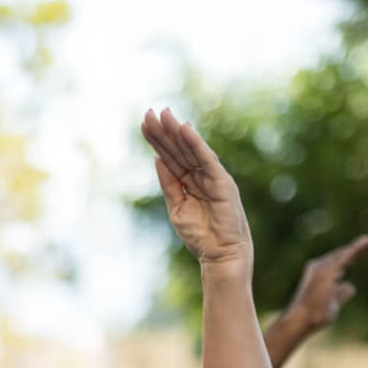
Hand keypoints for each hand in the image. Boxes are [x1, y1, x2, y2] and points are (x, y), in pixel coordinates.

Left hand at [140, 107, 250, 270]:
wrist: (220, 255)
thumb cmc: (201, 235)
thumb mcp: (177, 207)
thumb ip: (169, 184)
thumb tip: (157, 159)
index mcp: (190, 182)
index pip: (171, 156)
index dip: (158, 140)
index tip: (144, 123)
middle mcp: (202, 175)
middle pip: (179, 149)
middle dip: (164, 132)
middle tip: (149, 112)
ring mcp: (213, 177)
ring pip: (191, 150)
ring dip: (177, 132)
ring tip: (163, 115)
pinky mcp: (223, 182)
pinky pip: (207, 159)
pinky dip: (196, 143)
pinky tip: (184, 129)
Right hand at [284, 231, 367, 330]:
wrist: (301, 321)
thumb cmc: (314, 315)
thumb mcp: (333, 303)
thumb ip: (341, 293)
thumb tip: (350, 285)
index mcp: (323, 272)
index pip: (343, 259)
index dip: (358, 253)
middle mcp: (321, 266)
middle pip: (346, 252)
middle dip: (364, 246)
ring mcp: (323, 267)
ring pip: (347, 252)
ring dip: (364, 245)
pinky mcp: (327, 271)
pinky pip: (345, 256)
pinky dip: (356, 249)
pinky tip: (367, 242)